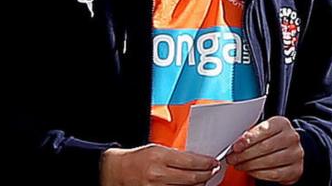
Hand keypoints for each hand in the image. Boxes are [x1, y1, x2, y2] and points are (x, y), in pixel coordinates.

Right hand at [100, 144, 218, 185]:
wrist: (117, 171)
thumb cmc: (137, 159)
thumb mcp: (157, 149)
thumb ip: (176, 155)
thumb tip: (197, 160)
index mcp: (159, 157)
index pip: (191, 161)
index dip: (206, 163)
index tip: (214, 162)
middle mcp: (158, 174)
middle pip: (191, 177)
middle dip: (206, 174)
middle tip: (213, 171)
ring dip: (199, 184)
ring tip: (203, 179)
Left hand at [225, 116, 303, 184]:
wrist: (289, 152)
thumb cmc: (272, 140)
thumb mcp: (263, 131)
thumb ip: (251, 134)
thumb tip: (235, 143)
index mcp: (282, 124)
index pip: (264, 130)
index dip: (248, 139)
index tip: (236, 147)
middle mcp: (292, 137)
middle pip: (265, 147)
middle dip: (245, 154)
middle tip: (232, 158)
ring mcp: (295, 154)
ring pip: (268, 161)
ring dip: (249, 165)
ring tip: (239, 165)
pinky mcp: (295, 170)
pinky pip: (274, 174)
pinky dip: (258, 173)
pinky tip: (250, 171)